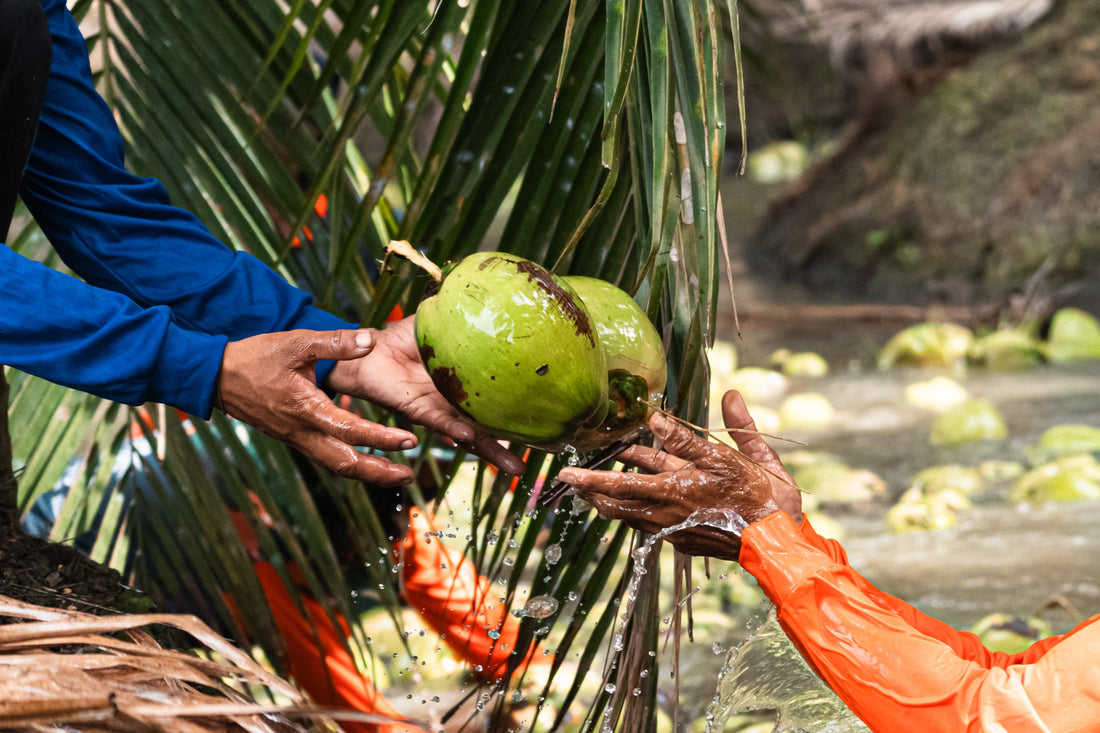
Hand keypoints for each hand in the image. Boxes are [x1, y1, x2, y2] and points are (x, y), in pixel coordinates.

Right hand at [217, 329, 418, 485]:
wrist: (217, 377)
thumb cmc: (256, 358)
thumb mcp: (296, 343)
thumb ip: (335, 342)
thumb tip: (370, 340)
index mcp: (306, 410)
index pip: (351, 432)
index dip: (382, 439)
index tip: (409, 441)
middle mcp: (302, 432)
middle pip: (345, 464)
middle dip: (379, 473)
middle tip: (409, 475)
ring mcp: (297, 439)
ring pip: (336, 465)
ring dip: (367, 472)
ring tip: (395, 474)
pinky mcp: (294, 438)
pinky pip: (326, 457)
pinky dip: (350, 463)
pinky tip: (366, 461)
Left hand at [324, 316, 525, 475]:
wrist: (366, 350)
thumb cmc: (402, 339)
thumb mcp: (440, 325)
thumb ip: (462, 319)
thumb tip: (493, 301)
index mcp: (464, 385)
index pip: (494, 401)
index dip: (517, 412)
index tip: (543, 421)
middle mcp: (455, 403)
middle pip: (487, 428)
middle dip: (509, 446)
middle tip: (535, 461)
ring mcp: (438, 409)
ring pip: (469, 434)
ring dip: (490, 450)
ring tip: (514, 466)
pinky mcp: (417, 409)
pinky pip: (439, 421)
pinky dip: (454, 428)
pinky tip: (469, 436)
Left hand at [556, 390, 800, 560]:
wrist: (775, 540)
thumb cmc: (756, 494)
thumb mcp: (726, 457)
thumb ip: (688, 438)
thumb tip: (657, 416)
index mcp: (673, 489)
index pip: (619, 483)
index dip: (590, 477)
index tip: (566, 472)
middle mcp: (665, 513)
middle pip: (615, 502)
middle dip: (590, 490)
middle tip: (568, 481)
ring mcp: (671, 530)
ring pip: (628, 514)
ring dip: (608, 500)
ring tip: (591, 490)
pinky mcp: (680, 540)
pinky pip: (646, 523)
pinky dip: (632, 510)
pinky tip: (632, 501)